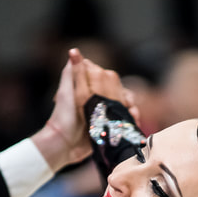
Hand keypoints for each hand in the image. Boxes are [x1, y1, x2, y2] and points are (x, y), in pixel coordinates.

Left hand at [34, 49, 141, 171]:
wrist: (63, 145)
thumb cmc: (63, 116)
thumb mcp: (67, 92)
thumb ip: (72, 73)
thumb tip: (74, 51)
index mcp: (87, 90)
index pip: (107, 79)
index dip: (114, 82)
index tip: (118, 88)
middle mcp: (96, 101)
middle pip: (119, 93)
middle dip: (126, 97)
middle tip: (128, 105)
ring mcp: (102, 115)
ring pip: (123, 106)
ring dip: (131, 108)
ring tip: (133, 115)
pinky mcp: (107, 128)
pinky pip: (123, 121)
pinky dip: (131, 120)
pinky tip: (134, 122)